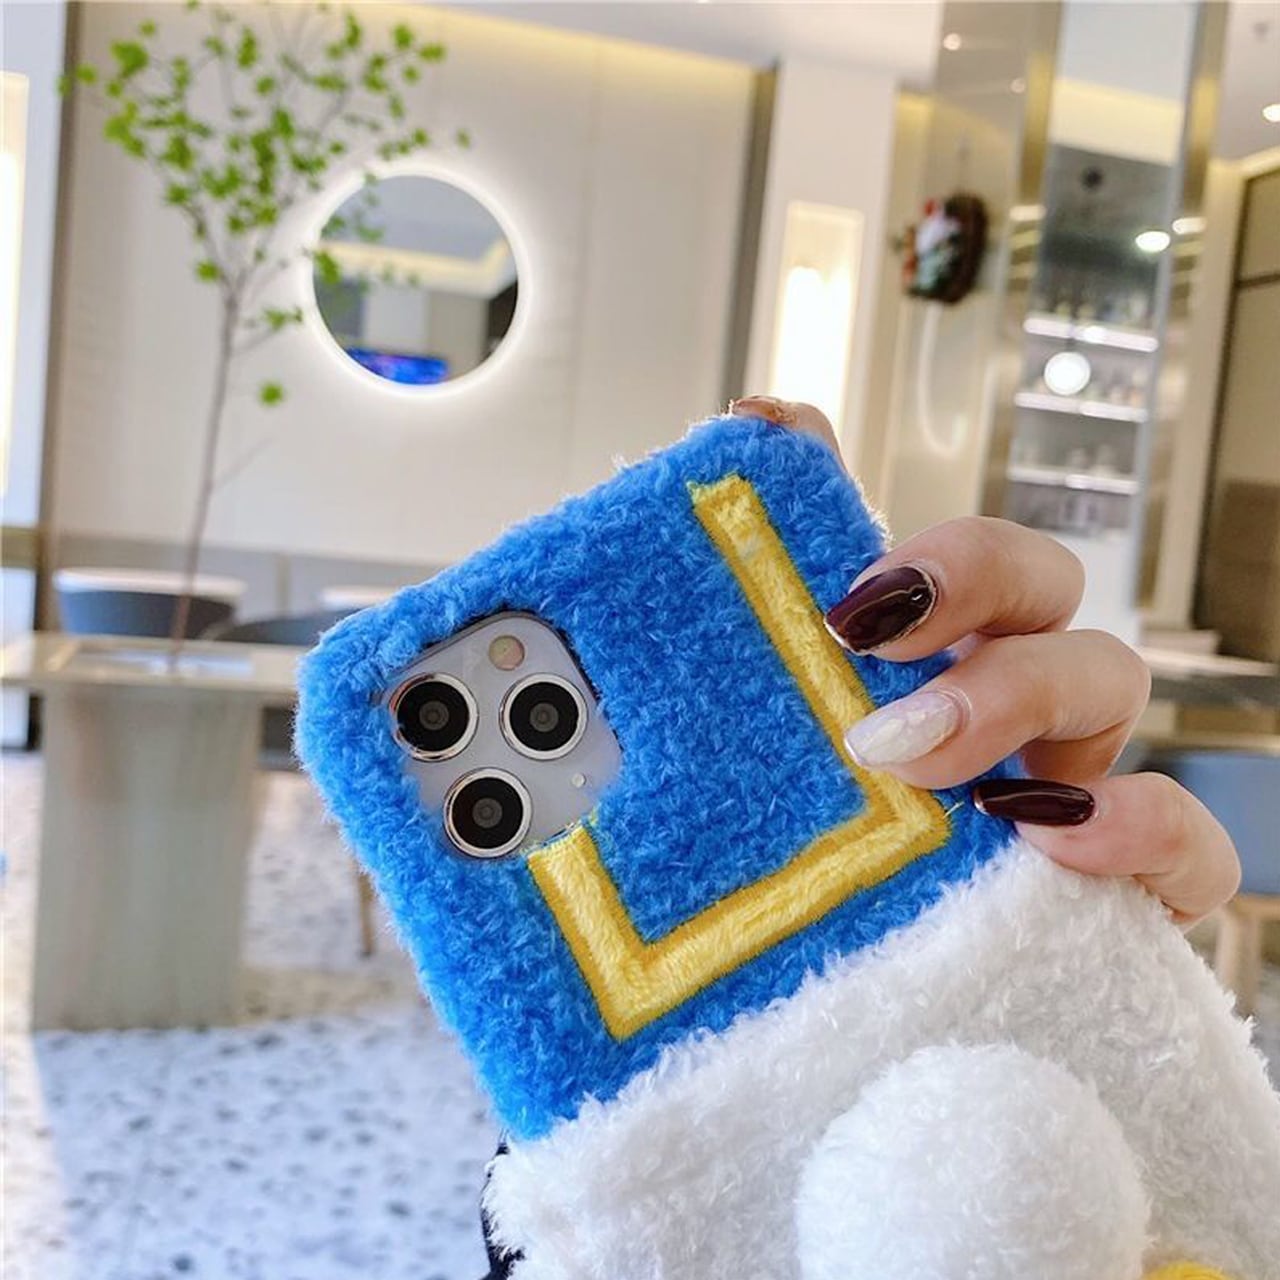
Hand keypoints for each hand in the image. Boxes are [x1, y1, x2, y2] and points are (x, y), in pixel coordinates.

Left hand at [729, 395, 1241, 923]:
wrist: (806, 1024)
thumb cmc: (774, 885)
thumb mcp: (712, 772)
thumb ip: (703, 650)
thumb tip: (711, 468)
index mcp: (897, 665)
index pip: (904, 540)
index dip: (851, 478)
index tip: (775, 448)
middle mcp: (988, 701)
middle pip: (1029, 580)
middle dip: (963, 576)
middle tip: (863, 630)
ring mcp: (1060, 782)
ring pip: (1106, 679)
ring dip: (1019, 692)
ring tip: (910, 750)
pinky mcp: (1116, 888)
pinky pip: (1182, 847)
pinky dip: (1139, 827)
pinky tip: (1050, 837)